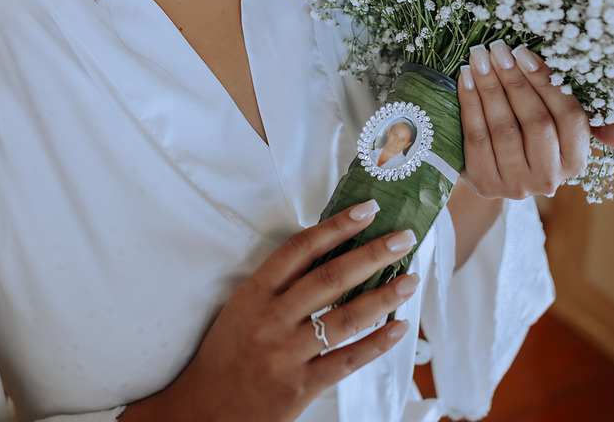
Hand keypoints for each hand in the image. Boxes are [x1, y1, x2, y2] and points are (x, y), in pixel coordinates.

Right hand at [129, 200, 418, 421]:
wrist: (202, 409)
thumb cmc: (225, 354)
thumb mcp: (242, 308)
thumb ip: (280, 285)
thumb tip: (332, 255)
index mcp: (254, 293)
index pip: (300, 249)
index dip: (336, 226)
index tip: (366, 211)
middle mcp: (271, 320)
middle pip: (331, 278)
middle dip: (372, 255)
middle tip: (403, 238)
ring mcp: (287, 354)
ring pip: (345, 318)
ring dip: (384, 296)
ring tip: (410, 280)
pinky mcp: (301, 387)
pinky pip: (347, 360)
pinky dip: (377, 343)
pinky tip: (399, 328)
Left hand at [457, 40, 613, 199]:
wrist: (494, 171)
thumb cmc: (532, 137)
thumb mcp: (562, 131)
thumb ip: (592, 123)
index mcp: (576, 160)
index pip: (569, 117)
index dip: (546, 83)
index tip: (524, 53)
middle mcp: (549, 178)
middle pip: (535, 121)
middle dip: (514, 80)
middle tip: (498, 48)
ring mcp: (515, 184)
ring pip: (503, 128)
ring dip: (489, 87)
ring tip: (480, 57)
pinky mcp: (484, 183)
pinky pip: (475, 137)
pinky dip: (470, 103)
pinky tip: (465, 78)